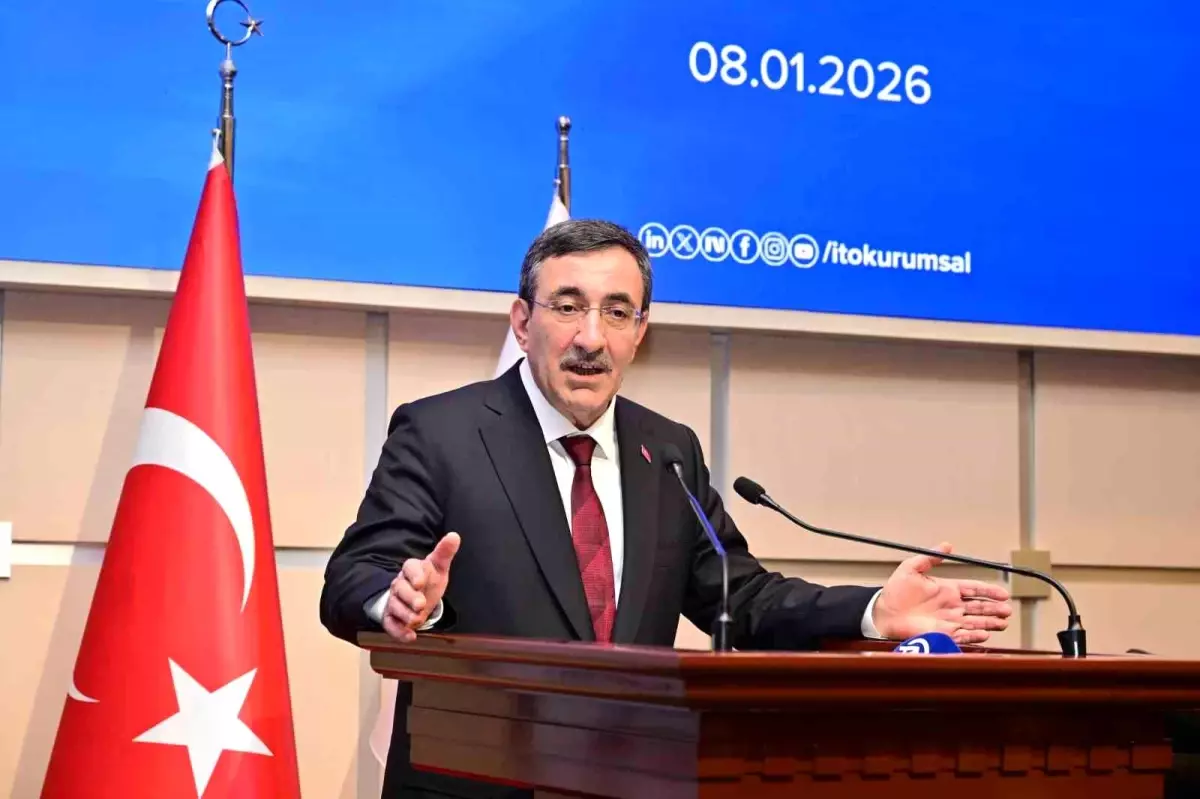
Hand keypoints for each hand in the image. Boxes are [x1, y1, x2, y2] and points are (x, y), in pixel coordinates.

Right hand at [382, 533, 459, 642]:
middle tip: (421, 604)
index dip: (414, 575)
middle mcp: (400, 585)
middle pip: (399, 589)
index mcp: (412, 570)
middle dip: (409, 597)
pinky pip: (390, 625)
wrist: (415, 598)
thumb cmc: (428, 580)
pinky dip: (399, 632)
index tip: (421, 582)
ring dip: (405, 614)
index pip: (409, 568)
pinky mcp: (391, 617)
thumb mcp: (438, 567)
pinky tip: (410, 637)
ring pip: (394, 606)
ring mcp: (394, 601)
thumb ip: (444, 553)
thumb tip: (455, 536)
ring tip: (417, 620)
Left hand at [872, 542, 1011, 644]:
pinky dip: (974, 636)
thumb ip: (929, 558)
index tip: (1003, 593)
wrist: (883, 612)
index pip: (974, 588)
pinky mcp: (943, 634)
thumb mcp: (911, 569)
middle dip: (994, 609)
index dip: (989, 591)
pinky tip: (985, 634)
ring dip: (990, 623)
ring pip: (976, 622)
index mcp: (947, 589)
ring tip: (1003, 623)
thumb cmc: (895, 591)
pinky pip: (963, 635)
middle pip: (979, 607)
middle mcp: (952, 605)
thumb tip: (946, 545)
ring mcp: (949, 620)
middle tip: (1007, 610)